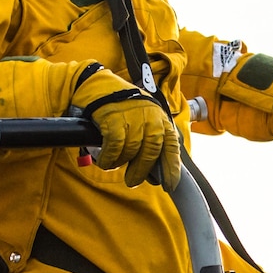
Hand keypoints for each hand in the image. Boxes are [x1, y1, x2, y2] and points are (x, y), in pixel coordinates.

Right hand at [70, 67, 181, 188]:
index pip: (171, 147)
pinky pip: (115, 147)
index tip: (170, 185)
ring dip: (122, 162)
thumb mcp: (144, 120)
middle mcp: (151, 117)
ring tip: (114, 164)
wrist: (100, 86)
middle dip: (142, 170)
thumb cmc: (123, 108)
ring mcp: (134, 117)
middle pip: (151, 152)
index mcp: (161, 119)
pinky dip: (109, 158)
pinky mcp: (115, 119)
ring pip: (132, 151)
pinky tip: (105, 160)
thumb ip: (151, 142)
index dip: (172, 168)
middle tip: (132, 181)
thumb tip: (153, 174)